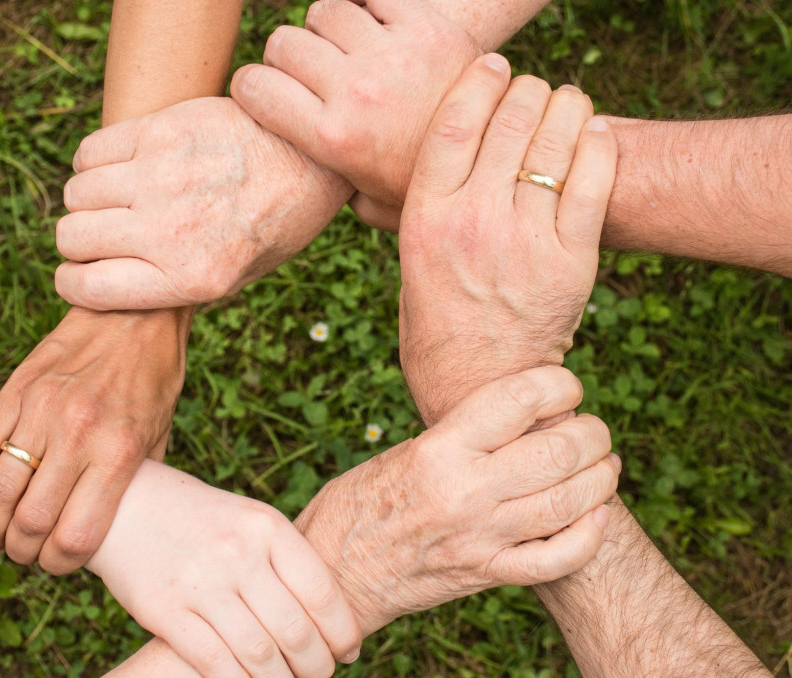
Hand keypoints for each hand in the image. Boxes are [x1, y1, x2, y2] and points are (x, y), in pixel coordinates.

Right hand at [0, 306, 190, 573]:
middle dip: (21, 552)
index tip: (58, 564)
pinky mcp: (15, 391)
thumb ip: (136, 482)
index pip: (75, 536)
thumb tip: (117, 528)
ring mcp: (41, 411)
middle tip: (24, 553)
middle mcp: (78, 434)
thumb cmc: (154, 378)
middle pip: (29, 522)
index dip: (60, 565)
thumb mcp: (160, 434)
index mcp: (119, 452)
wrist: (134, 312)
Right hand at [54, 97, 351, 310]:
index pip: (87, 288)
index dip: (74, 283)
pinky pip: (90, 152)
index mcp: (191, 278)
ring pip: (76, 194)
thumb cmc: (273, 224)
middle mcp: (171, 231)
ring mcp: (162, 177)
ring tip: (117, 199)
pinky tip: (122, 168)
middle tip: (103, 235)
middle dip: (79, 242)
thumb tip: (107, 286)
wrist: (310, 158)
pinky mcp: (160, 131)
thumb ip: (173, 287)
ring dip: (88, 200)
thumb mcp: (236, 278)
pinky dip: (93, 163)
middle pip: (72, 238)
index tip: (79, 274)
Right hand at [87, 461, 361, 677]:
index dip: (342, 630)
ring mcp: (200, 583)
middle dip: (316, 665)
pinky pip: (215, 663)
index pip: (321, 591)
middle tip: (321, 674)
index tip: (348, 650)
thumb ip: (285, 560)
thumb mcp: (249, 520)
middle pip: (295, 630)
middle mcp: (237, 553)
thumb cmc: (202, 519)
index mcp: (266, 526)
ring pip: (260, 655)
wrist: (126, 505)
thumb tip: (330, 616)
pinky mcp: (165, 611)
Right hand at [231, 0, 479, 230]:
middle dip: (289, 58)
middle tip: (313, 75)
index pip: (253, 86)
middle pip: (285, 43)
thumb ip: (327, 187)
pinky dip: (369, 6)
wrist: (500, 158)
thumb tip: (296, 178)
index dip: (252, 87)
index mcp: (333, 139)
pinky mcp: (426, 25)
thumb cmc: (425, 185)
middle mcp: (356, 92)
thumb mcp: (368, 203)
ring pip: (324, 12)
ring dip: (330, 29)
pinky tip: (378, 29)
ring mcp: (391, 55)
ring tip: (349, 52)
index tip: (266, 93)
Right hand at [295, 367, 618, 634]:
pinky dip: (589, 536)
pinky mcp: (486, 575)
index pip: (519, 399)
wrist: (334, 573)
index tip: (566, 386)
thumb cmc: (360, 502)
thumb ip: (461, 437)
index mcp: (438, 449)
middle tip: (593, 430)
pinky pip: (557, 559)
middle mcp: (464, 491)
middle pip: (558, 450)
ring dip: (601, 478)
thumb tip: (523, 417)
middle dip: (592, 433)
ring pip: (569, 502)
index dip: (559, 384)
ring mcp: (480, 537)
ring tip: (604, 465)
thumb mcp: (404, 452)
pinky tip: (596, 516)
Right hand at [398, 55, 617, 424]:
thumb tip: (413, 165)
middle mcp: (473, 222)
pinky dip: (598, 145)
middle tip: (534, 90)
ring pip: (555, 141)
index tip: (493, 66)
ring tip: (567, 103)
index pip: (453, 122)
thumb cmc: (437, 326)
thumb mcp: (408, 264)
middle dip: (527, 91)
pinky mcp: (571, 261)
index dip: (478, 81)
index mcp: (425, 219)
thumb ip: (414, 212)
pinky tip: (594, 134)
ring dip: (566, 107)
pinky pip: (594, 180)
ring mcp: (525, 240)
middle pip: (509, 121)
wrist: (479, 388)